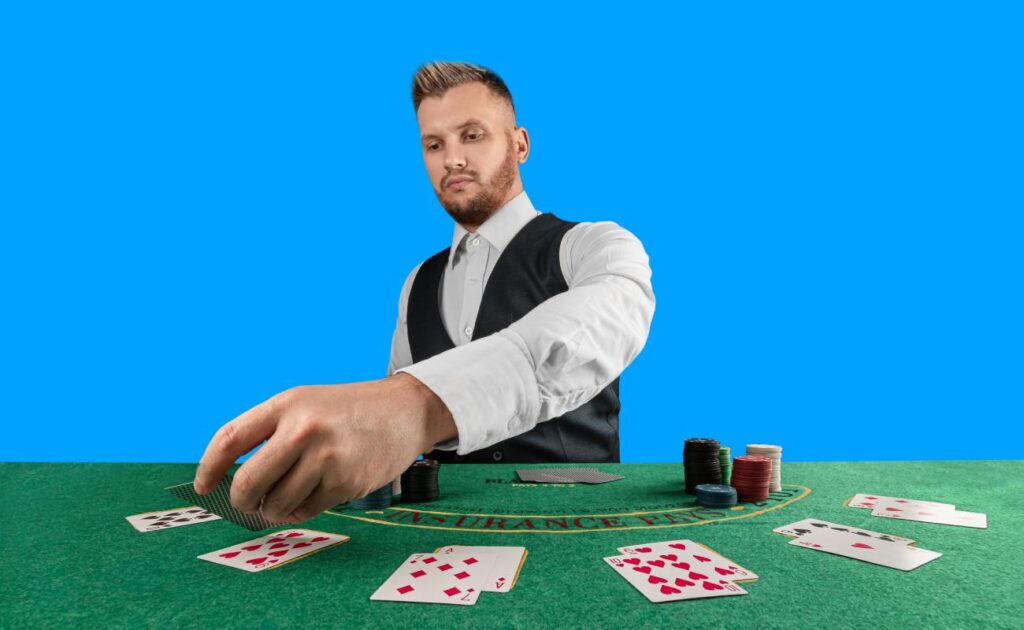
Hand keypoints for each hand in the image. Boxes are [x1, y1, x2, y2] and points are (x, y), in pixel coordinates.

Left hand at [193, 373, 455, 522]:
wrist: (403, 411)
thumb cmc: (346, 411)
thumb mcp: (305, 404)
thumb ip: (270, 434)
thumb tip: (234, 485)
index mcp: (286, 404)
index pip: (230, 439)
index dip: (209, 468)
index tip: (203, 486)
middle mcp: (303, 429)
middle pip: (248, 482)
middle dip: (241, 500)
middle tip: (247, 503)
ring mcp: (326, 457)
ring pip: (276, 504)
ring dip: (275, 508)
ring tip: (289, 495)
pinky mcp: (346, 482)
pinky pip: (307, 510)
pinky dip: (303, 510)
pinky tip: (314, 494)